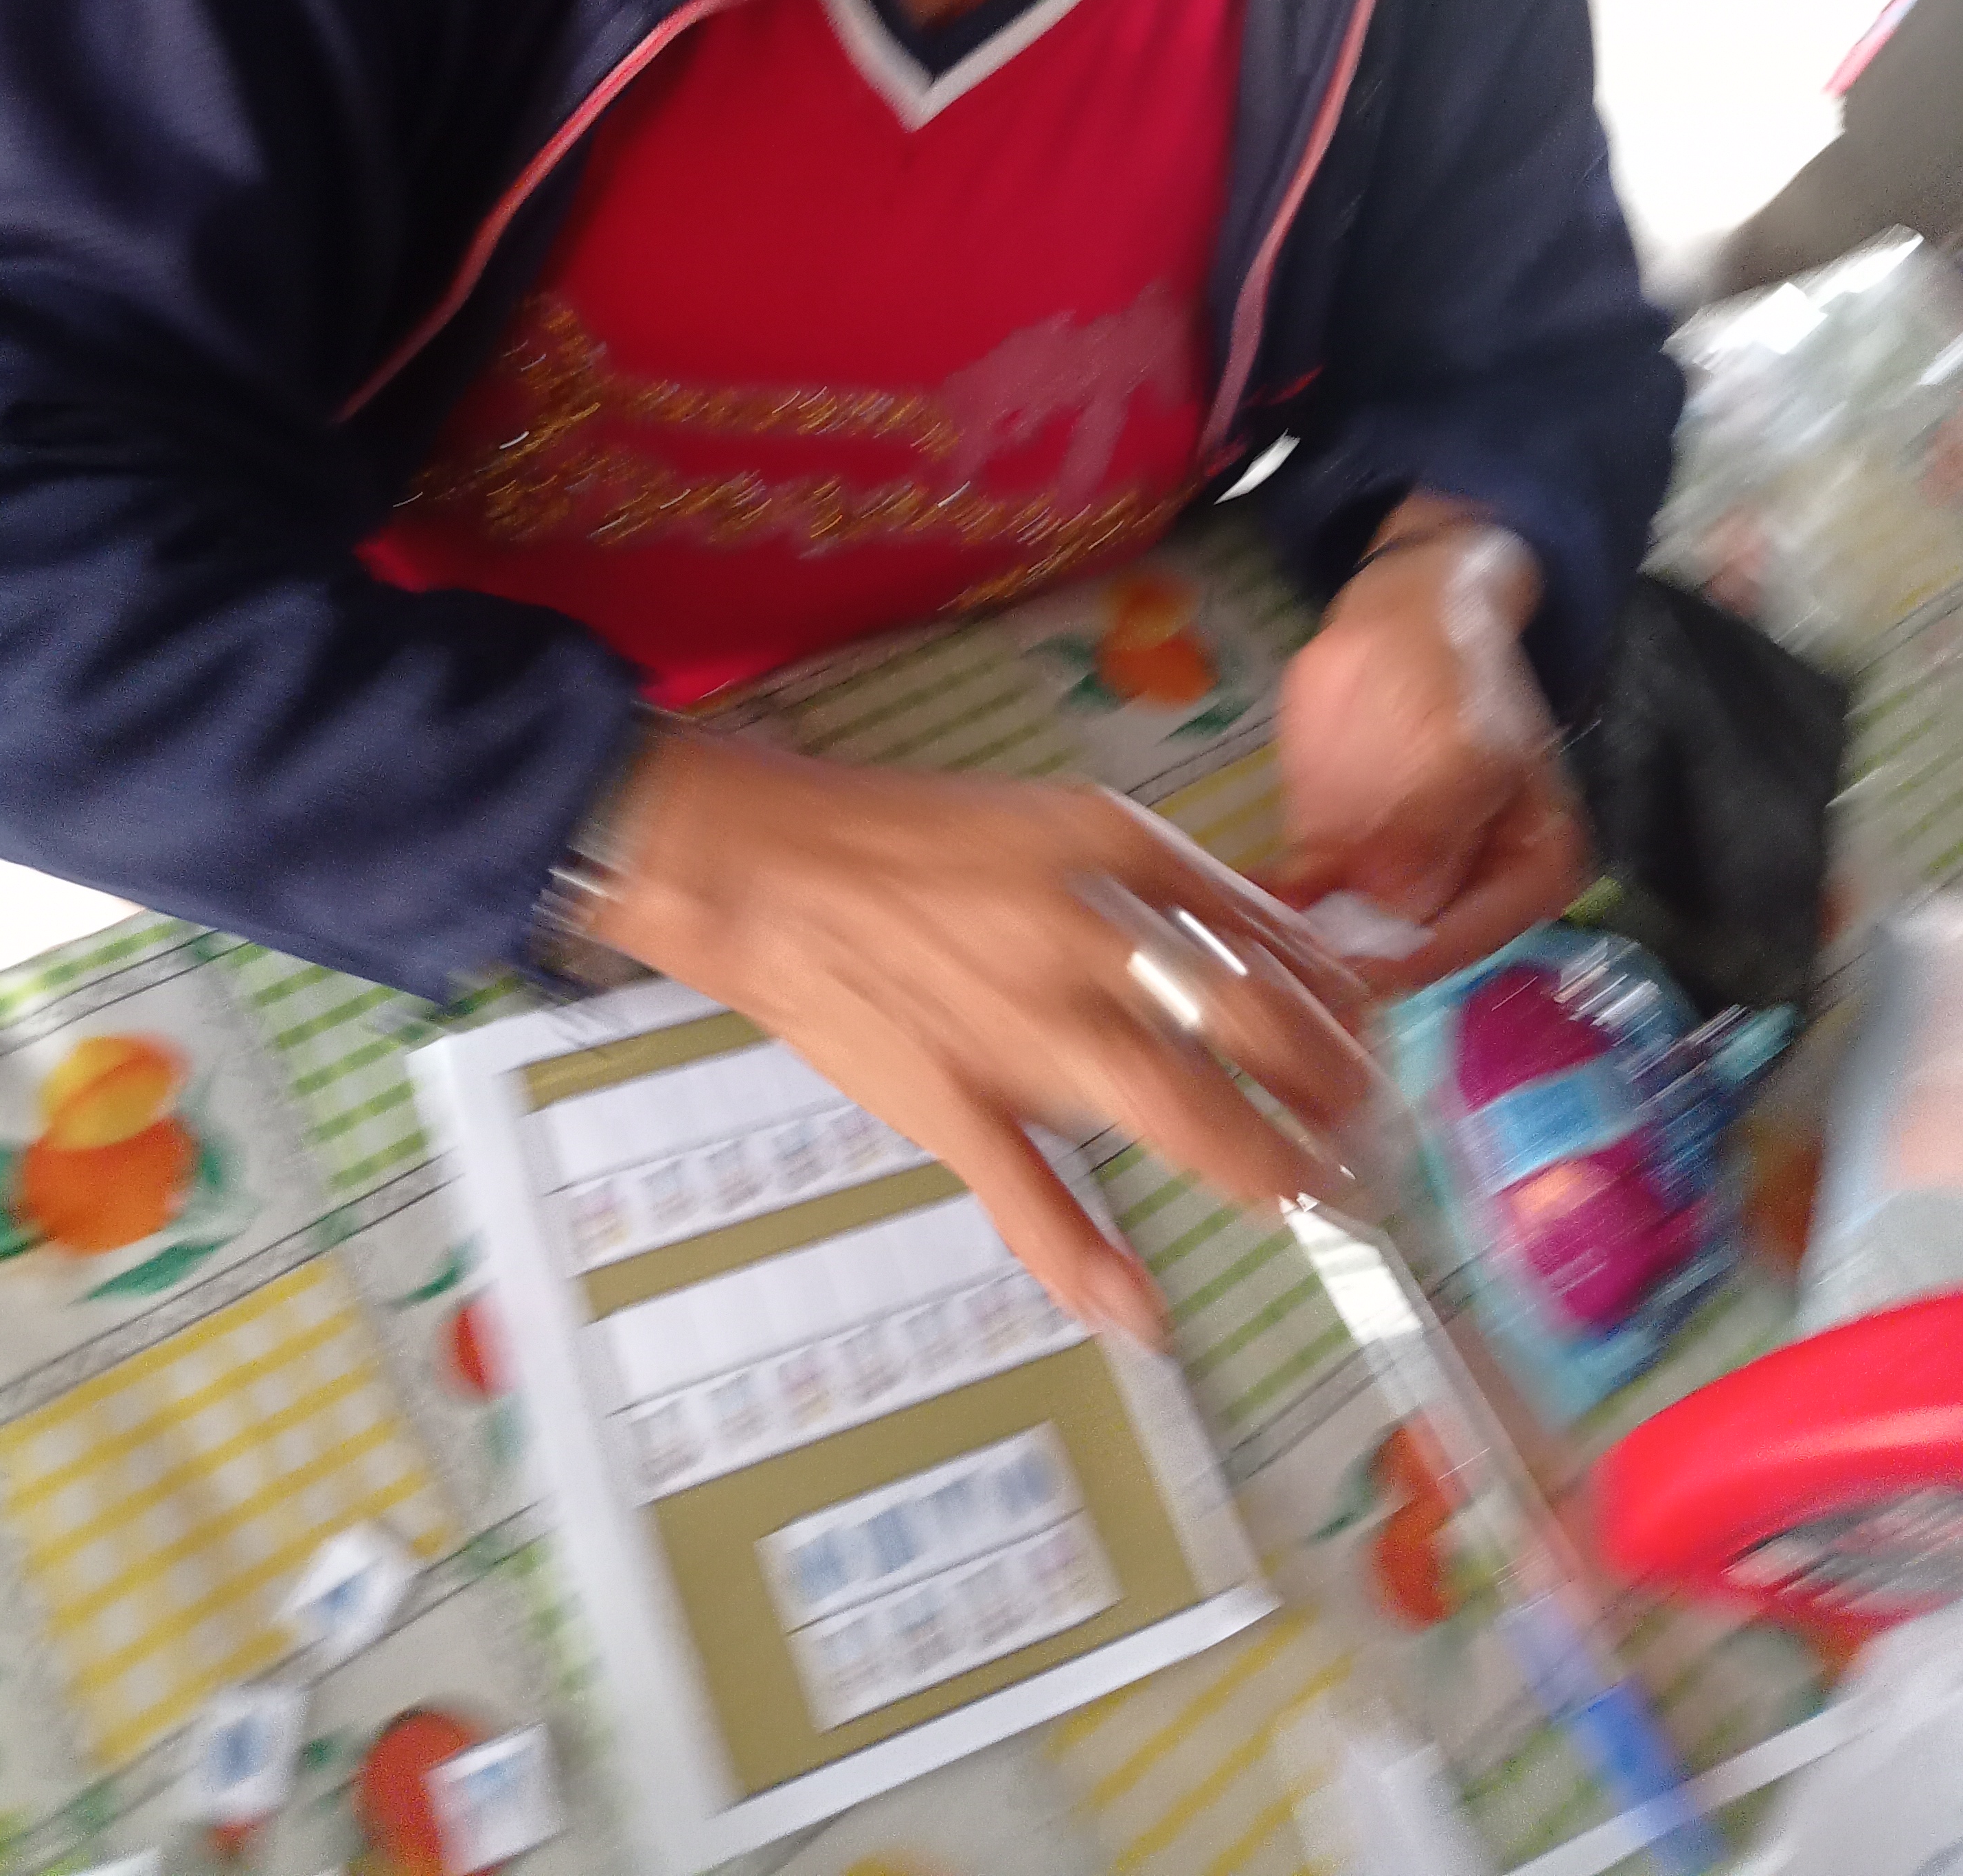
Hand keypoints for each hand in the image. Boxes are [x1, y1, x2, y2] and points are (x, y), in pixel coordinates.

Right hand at [599, 735, 1372, 1341]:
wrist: (765, 867)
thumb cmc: (915, 840)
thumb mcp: (1066, 820)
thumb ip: (1169, 883)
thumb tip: (1272, 955)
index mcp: (1117, 854)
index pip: (1273, 939)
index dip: (1341, 1004)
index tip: (1371, 1039)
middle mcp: (1086, 937)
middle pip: (1257, 1030)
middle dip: (1337, 1091)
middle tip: (1371, 1130)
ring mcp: (1019, 1030)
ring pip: (1177, 1114)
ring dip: (1269, 1168)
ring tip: (1322, 1197)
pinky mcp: (950, 1105)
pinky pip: (1029, 1198)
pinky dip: (1086, 1266)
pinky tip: (1144, 1316)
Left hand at [1268, 517, 1588, 994]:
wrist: (1402, 609)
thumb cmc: (1448, 666)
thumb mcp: (1455, 749)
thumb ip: (1428, 843)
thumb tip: (1386, 937)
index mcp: (1530, 874)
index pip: (1458, 947)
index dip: (1392, 963)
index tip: (1328, 971)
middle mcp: (1465, 896)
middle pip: (1398, 960)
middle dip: (1335, 971)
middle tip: (1271, 975)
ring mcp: (1395, 879)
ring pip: (1342, 942)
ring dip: (1292, 953)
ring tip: (1239, 954)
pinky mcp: (1337, 857)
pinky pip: (1299, 903)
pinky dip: (1264, 914)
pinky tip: (1227, 915)